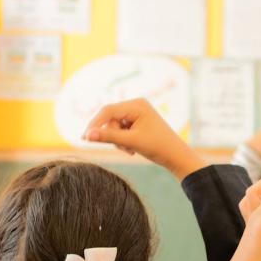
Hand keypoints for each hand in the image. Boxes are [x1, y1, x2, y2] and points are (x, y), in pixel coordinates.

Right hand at [83, 99, 204, 179]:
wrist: (176, 156)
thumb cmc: (157, 147)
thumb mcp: (131, 142)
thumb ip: (108, 137)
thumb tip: (87, 135)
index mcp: (137, 105)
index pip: (107, 111)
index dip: (95, 124)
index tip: (85, 138)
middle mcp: (136, 105)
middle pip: (110, 119)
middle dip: (113, 135)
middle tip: (124, 149)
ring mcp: (136, 113)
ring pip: (114, 126)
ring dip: (118, 140)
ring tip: (130, 150)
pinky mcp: (137, 122)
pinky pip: (120, 130)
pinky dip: (123, 141)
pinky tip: (132, 149)